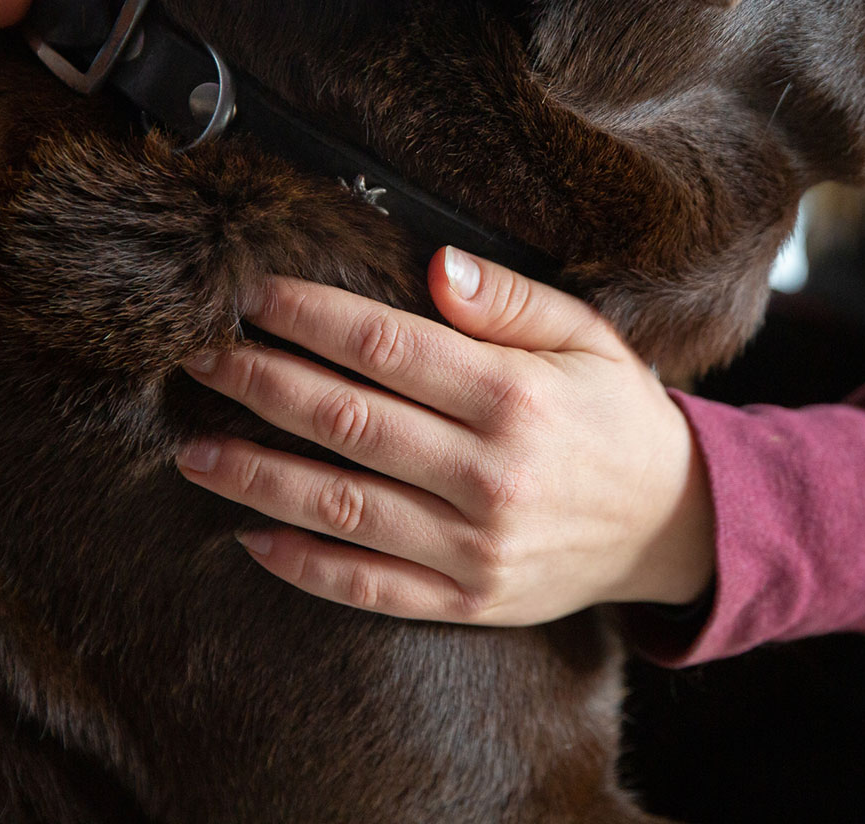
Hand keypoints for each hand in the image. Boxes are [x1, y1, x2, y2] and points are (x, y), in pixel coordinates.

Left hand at [176, 248, 715, 625]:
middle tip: (197, 359)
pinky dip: (303, 564)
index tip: (252, 297)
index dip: (309, 317)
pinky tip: (251, 535)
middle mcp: (490, 474)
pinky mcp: (467, 599)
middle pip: (345, 420)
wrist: (670, 523)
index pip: (387, 346)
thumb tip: (433, 265)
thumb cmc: (618, 415)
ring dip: (255, 476)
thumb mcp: (588, 338)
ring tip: (194, 450)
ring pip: (339, 507)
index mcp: (516, 397)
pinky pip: (369, 585)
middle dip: (259, 383)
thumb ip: (510, 301)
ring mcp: (476, 546)